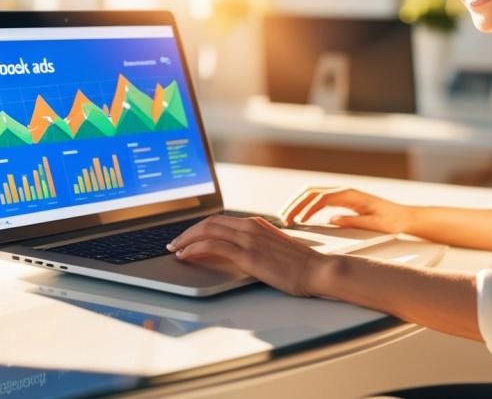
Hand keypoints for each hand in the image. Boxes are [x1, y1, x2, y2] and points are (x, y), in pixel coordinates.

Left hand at [167, 215, 329, 296]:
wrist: (318, 270)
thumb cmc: (299, 265)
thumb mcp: (273, 249)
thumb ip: (255, 246)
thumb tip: (236, 254)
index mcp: (255, 223)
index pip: (219, 220)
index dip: (198, 227)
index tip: (187, 236)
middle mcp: (249, 227)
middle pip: (209, 222)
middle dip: (186, 232)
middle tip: (174, 243)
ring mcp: (248, 239)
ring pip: (206, 231)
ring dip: (185, 240)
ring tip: (174, 250)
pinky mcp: (248, 255)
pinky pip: (213, 246)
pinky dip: (194, 249)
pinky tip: (186, 255)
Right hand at [280, 186, 412, 233]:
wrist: (404, 217)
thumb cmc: (392, 222)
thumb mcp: (374, 224)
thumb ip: (353, 221)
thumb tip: (330, 219)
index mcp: (350, 194)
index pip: (321, 198)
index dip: (306, 208)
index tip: (297, 222)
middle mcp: (343, 190)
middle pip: (311, 191)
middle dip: (294, 203)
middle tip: (283, 218)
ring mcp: (342, 193)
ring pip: (312, 193)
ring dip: (297, 203)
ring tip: (286, 216)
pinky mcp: (342, 199)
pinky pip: (318, 199)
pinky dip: (305, 205)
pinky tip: (299, 216)